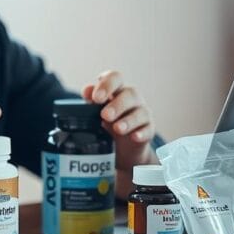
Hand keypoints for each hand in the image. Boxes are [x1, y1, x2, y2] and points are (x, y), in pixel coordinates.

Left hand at [82, 71, 157, 196]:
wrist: (121, 155)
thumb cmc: (104, 132)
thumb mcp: (92, 120)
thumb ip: (89, 106)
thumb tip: (86, 91)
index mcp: (113, 92)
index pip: (114, 77)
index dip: (107, 83)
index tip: (96, 96)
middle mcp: (129, 101)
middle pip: (129, 92)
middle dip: (116, 103)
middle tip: (104, 115)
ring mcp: (141, 114)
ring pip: (140, 109)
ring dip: (127, 117)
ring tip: (116, 128)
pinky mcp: (147, 131)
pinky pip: (148, 128)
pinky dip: (140, 131)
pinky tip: (133, 137)